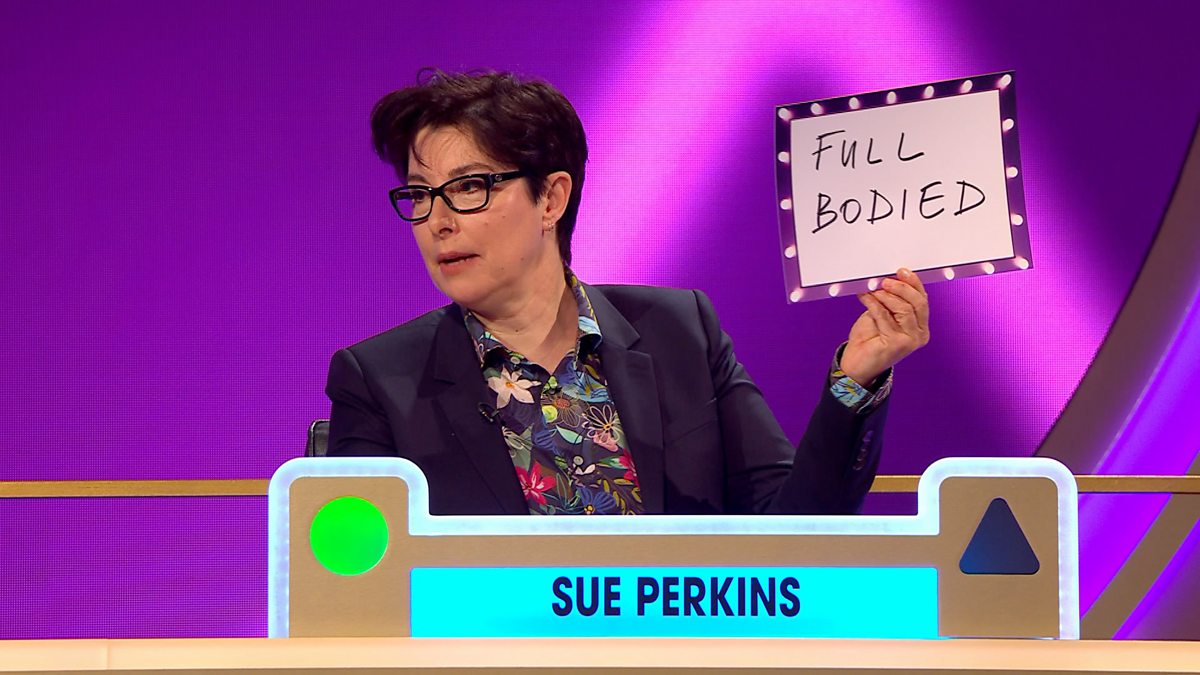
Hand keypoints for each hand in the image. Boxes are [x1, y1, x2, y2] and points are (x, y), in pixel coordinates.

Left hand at [840, 268, 930, 385]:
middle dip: (901, 288)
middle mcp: (920, 334)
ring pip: (904, 309)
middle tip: (885, 281)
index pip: (923, 300)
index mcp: (920, 326)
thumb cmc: (869, 338)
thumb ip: (890, 300)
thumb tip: (889, 279)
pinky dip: (873, 304)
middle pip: (918, 303)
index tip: (901, 272)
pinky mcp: (896, 344)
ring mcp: (910, 341)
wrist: (856, 363)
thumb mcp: (883, 313)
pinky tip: (865, 298)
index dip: (913, 283)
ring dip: (885, 296)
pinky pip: (885, 316)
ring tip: (872, 291)